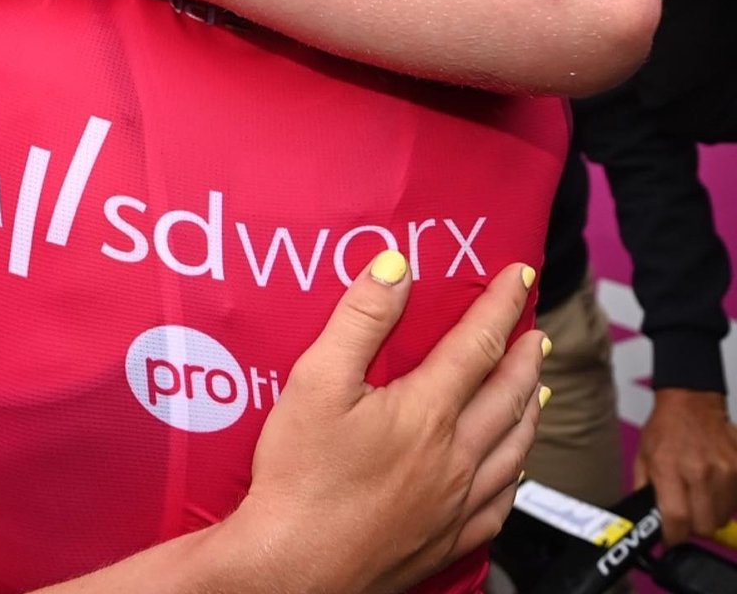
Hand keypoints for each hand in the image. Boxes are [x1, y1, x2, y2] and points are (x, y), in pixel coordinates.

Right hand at [230, 257, 545, 593]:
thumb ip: (360, 318)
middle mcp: (455, 456)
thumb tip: (396, 266)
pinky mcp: (446, 541)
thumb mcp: (316, 380)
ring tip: (537, 387)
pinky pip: (501, 503)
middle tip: (535, 330)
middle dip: (524, 356)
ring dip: (530, 410)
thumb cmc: (300, 472)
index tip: (519, 276)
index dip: (500, 306)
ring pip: (514, 449)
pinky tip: (512, 468)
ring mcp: (456, 504)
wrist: (294, 567)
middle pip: (507, 396)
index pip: (476, 345)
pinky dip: (516, 473)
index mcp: (426, 411)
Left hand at [634, 389, 736, 545]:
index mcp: (668, 467)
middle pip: (703, 525)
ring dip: (709, 514)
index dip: (673, 535)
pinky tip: (711, 486)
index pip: (677, 518)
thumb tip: (648, 519)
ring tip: (698, 494)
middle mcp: (698, 470)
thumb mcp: (643, 457)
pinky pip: (734, 503)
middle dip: (692, 525)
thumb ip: (645, 490)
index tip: (670, 536)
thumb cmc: (665, 428)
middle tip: (685, 511)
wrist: (691, 402)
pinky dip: (723, 502)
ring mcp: (724, 470)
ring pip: (722, 518)